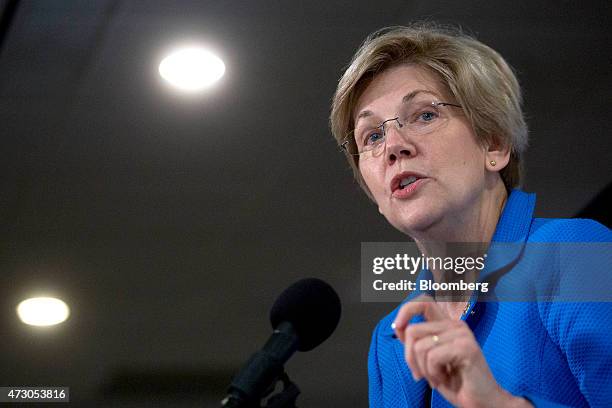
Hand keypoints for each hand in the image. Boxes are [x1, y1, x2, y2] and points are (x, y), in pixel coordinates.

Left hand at [393, 295, 531, 407]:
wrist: (482, 403)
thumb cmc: (456, 383)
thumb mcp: (430, 360)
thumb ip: (418, 342)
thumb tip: (398, 328)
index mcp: (447, 325)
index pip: (424, 302)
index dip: (406, 311)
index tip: (397, 329)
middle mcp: (455, 325)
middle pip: (413, 330)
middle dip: (410, 358)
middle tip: (421, 374)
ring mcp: (462, 334)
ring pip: (420, 346)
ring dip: (424, 369)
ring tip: (437, 378)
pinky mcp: (466, 347)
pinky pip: (432, 357)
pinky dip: (433, 373)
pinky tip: (445, 379)